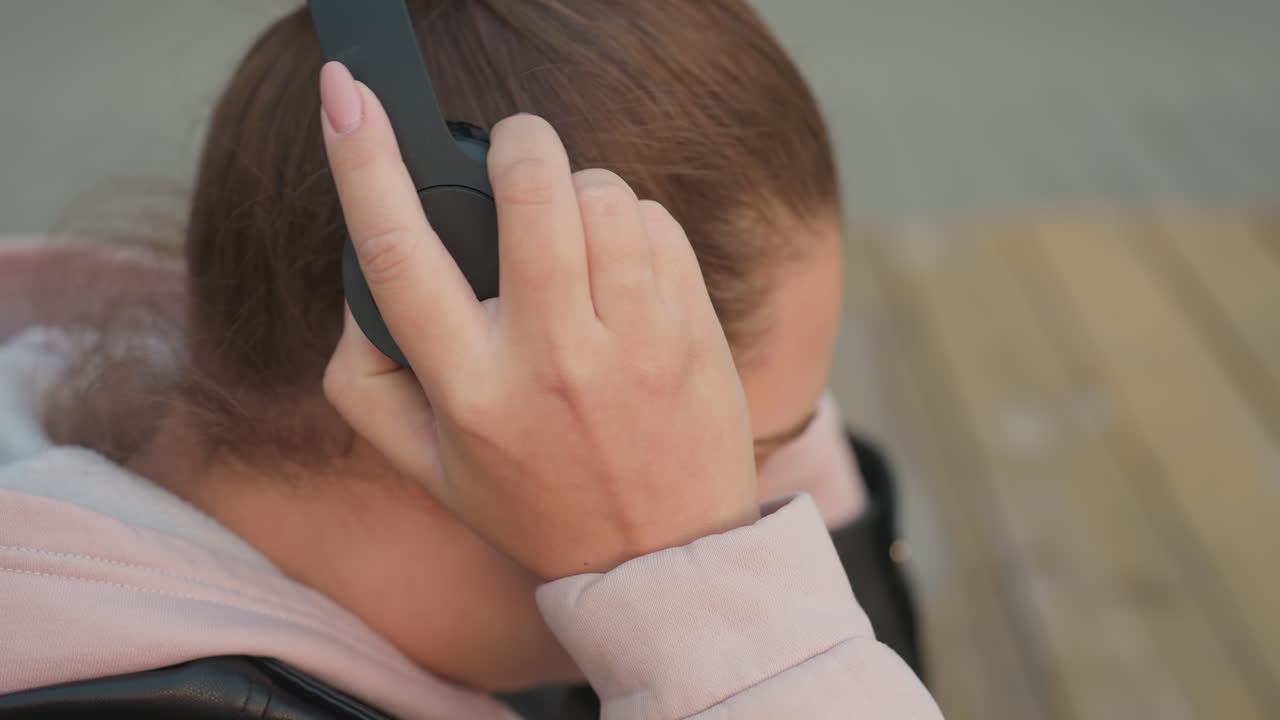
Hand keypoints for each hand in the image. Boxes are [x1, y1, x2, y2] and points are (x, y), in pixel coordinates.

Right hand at [318, 62, 758, 579]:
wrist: (664, 559)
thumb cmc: (539, 507)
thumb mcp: (430, 469)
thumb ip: (365, 382)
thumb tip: (358, 286)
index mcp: (473, 391)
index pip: (399, 255)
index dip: (362, 161)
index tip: (344, 94)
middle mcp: (553, 358)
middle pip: (530, 189)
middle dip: (515, 143)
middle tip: (511, 153)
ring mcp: (633, 339)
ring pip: (603, 193)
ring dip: (579, 189)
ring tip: (573, 236)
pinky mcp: (691, 326)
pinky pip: (657, 222)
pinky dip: (632, 225)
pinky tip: (622, 272)